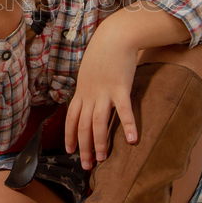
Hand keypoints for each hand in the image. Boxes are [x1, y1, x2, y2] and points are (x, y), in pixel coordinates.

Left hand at [65, 15, 138, 169]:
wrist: (114, 36)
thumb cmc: (103, 54)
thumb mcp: (89, 72)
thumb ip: (88, 87)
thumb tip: (88, 99)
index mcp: (82, 92)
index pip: (71, 118)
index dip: (69, 136)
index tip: (69, 151)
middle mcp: (90, 95)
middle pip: (83, 126)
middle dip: (84, 148)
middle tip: (86, 166)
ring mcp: (104, 92)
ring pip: (98, 122)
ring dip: (100, 143)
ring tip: (103, 159)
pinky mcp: (120, 88)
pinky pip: (124, 110)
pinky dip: (128, 126)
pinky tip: (133, 140)